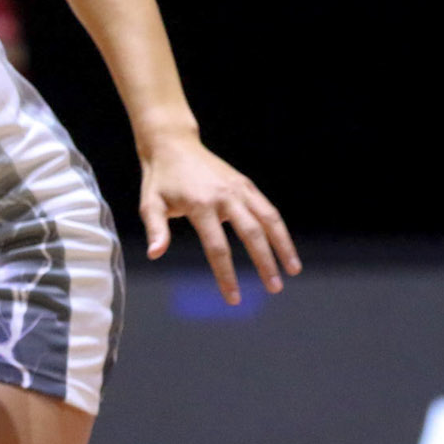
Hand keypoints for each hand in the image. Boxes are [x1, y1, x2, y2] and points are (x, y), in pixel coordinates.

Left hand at [138, 132, 300, 304]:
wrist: (173, 144)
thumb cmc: (160, 179)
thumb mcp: (150, 204)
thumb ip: (156, 230)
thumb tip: (155, 254)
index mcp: (200, 205)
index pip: (217, 247)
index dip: (227, 275)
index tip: (234, 298)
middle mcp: (224, 195)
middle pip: (252, 233)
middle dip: (265, 262)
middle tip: (274, 289)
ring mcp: (238, 188)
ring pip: (269, 218)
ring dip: (283, 245)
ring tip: (293, 270)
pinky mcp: (245, 184)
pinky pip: (267, 208)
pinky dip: (279, 228)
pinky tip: (285, 247)